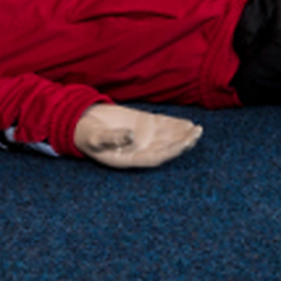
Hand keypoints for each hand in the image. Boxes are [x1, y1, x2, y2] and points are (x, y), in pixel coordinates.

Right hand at [74, 104, 202, 168]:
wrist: (82, 122)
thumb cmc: (86, 135)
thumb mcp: (95, 138)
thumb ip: (113, 138)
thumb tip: (131, 136)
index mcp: (129, 158)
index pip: (156, 157)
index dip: (171, 151)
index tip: (185, 144)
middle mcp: (140, 149)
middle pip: (166, 147)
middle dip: (183, 142)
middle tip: (197, 133)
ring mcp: (143, 136)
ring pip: (168, 136)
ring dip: (183, 133)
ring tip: (198, 129)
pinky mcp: (143, 124)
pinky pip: (162, 125)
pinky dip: (175, 124)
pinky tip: (188, 123)